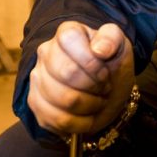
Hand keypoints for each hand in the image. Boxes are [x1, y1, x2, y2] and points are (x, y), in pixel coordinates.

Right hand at [27, 21, 134, 135]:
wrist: (107, 91)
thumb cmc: (111, 65)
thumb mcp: (119, 46)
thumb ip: (112, 38)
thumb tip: (100, 49)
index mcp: (66, 34)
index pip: (69, 40)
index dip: (92, 60)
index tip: (105, 71)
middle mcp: (45, 53)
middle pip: (67, 73)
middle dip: (95, 85)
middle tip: (104, 87)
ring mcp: (37, 79)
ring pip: (65, 100)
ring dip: (91, 105)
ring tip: (97, 100)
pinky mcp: (36, 104)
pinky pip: (59, 120)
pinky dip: (82, 123)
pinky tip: (88, 115)